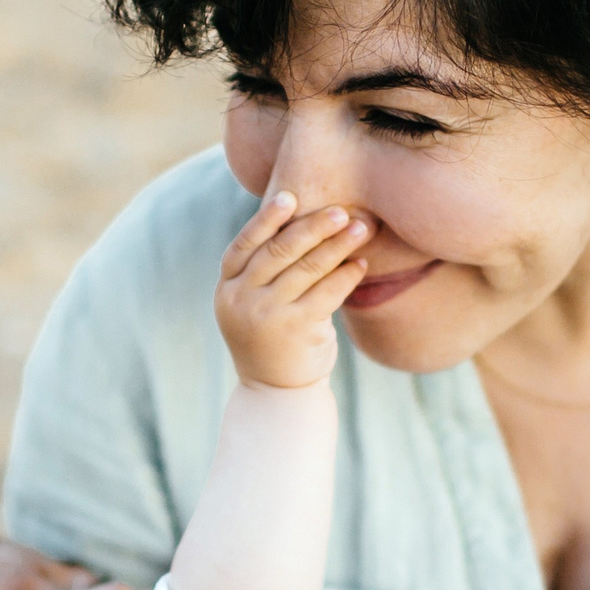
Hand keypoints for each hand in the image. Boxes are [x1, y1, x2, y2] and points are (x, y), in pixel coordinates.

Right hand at [216, 192, 372, 389]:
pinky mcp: (296, 329)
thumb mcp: (253, 303)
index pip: (245, 244)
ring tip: (362, 229)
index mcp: (227, 287)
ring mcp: (267, 315)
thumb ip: (265, 269)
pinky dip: (346, 276)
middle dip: (313, 227)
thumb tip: (302, 220)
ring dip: (338, 246)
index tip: (290, 196)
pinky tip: (361, 265)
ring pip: (306, 269)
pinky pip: (326, 293)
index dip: (267, 219)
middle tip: (342, 211)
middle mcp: (241, 299)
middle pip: (279, 251)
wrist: (276, 393)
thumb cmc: (271, 337)